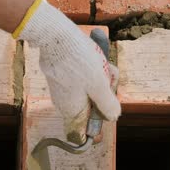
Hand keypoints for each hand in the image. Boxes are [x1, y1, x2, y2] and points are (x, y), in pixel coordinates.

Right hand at [15, 0, 120, 141]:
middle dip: (103, 96)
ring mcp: (61, 89)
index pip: (80, 134)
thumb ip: (107, 103)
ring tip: (105, 64)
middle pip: (88, 109)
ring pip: (87, 92)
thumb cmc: (78, 61)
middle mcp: (64, 104)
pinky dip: (91, 72)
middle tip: (111, 79)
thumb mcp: (99, 84)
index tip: (107, 115)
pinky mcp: (61, 76)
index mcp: (72, 111)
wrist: (55, 36)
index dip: (95, 129)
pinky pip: (80, 80)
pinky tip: (96, 58)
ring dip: (100, 81)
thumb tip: (113, 117)